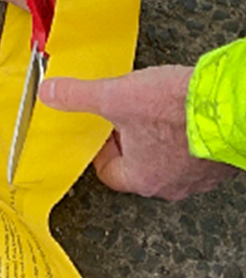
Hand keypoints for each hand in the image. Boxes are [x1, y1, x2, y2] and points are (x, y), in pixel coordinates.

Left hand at [39, 66, 237, 200]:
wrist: (237, 106)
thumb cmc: (179, 108)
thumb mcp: (116, 96)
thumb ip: (80, 96)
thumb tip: (50, 93)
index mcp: (142, 178)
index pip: (109, 174)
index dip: (100, 150)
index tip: (100, 130)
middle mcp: (173, 184)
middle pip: (139, 167)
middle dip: (131, 142)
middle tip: (128, 118)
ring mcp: (202, 175)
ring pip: (170, 161)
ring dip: (161, 140)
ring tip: (157, 112)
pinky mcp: (223, 160)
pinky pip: (198, 152)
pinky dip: (189, 136)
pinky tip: (189, 114)